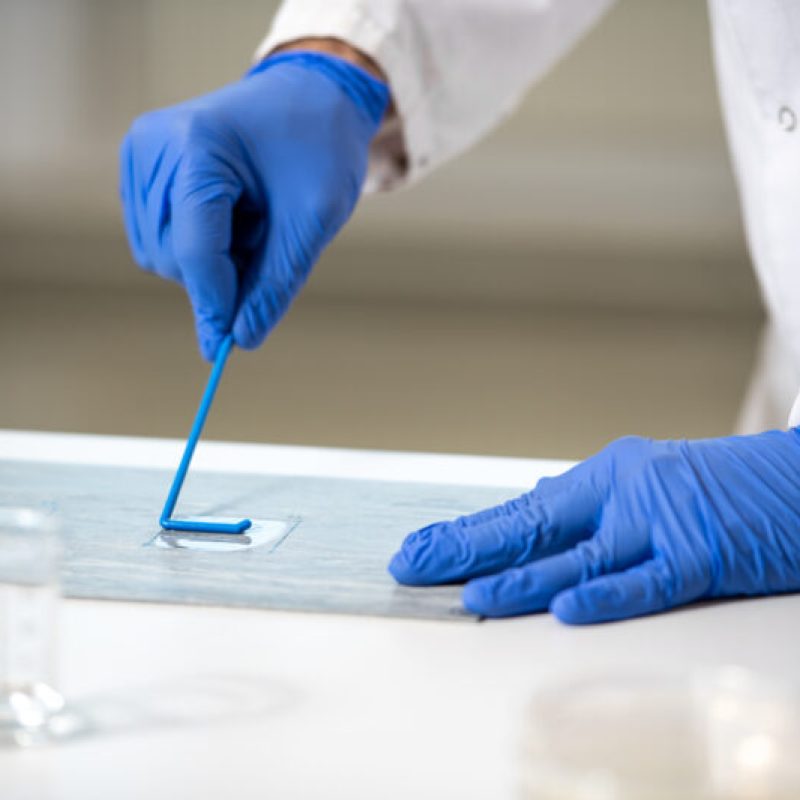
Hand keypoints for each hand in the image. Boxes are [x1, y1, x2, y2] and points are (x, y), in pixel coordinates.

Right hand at [119, 51, 388, 359]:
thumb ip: (275, 283)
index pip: (196, 248)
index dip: (216, 301)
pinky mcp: (139, 170)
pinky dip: (197, 246)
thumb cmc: (319, 148)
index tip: (228, 348)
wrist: (309, 96)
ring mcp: (140, 156)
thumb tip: (240, 340)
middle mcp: (153, 147)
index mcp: (198, 146)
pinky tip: (229, 216)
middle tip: (267, 246)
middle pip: (172, 257)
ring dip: (209, 260)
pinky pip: (157, 239)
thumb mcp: (312, 220)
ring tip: (251, 220)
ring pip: (159, 255)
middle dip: (220, 274)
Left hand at [389, 430, 799, 622]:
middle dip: (469, 548)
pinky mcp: (703, 553)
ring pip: (580, 556)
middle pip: (533, 526)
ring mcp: (661, 520)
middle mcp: (623, 492)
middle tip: (414, 564)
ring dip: (523, 580)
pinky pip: (649, 580)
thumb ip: (587, 509)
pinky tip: (568, 607)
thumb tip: (528, 513)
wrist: (793, 479)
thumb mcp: (643, 489)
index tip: (421, 548)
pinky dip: (609, 594)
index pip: (522, 511)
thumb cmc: (716, 489)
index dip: (468, 532)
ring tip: (471, 596)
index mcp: (605, 478)